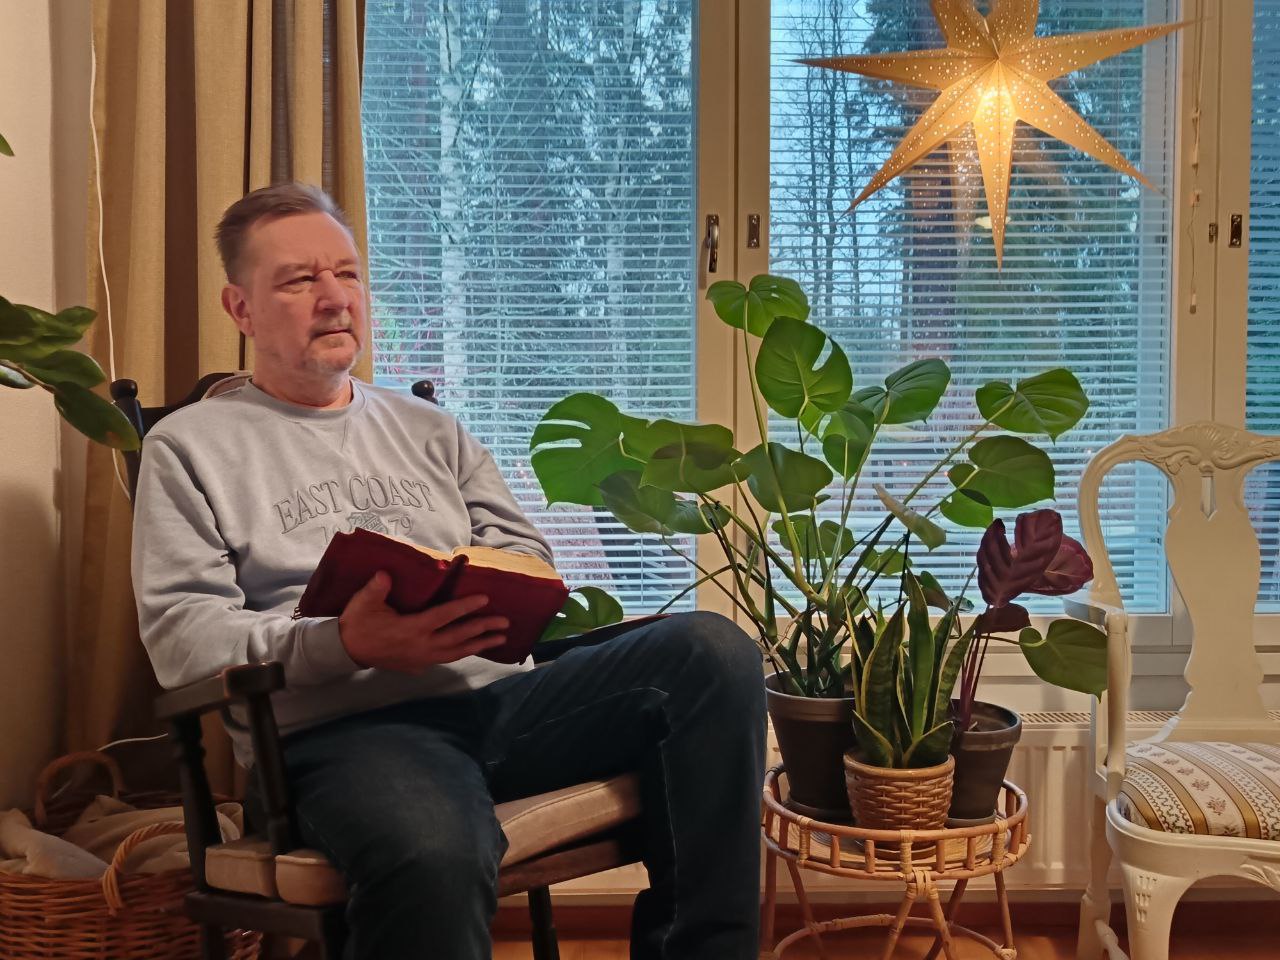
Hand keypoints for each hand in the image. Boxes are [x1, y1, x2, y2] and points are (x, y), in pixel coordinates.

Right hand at [337, 571, 508, 671]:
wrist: (347, 651)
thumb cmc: (358, 623)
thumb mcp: (363, 602)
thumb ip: (376, 588)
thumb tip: (386, 574)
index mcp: (411, 629)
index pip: (444, 616)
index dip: (465, 607)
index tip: (484, 599)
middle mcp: (421, 646)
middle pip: (458, 637)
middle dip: (483, 629)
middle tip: (504, 622)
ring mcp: (422, 659)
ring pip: (457, 652)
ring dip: (479, 645)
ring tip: (500, 639)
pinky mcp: (419, 665)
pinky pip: (447, 659)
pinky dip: (464, 653)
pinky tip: (475, 648)